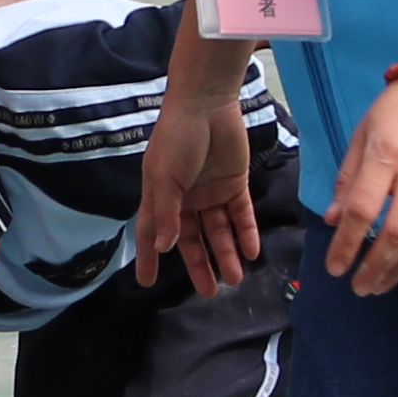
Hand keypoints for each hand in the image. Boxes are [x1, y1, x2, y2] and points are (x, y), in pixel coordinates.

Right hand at [138, 54, 262, 294]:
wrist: (207, 104)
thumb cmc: (177, 139)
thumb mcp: (165, 178)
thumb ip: (167, 213)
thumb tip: (165, 247)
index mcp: (161, 197)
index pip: (154, 234)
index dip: (150, 258)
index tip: (146, 283)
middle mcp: (185, 199)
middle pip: (192, 240)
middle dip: (200, 266)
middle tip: (209, 293)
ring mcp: (211, 192)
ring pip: (220, 231)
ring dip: (226, 254)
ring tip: (235, 279)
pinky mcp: (235, 183)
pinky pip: (241, 214)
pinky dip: (246, 233)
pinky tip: (251, 252)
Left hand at [321, 71, 397, 297]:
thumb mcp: (363, 134)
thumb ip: (348, 179)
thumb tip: (333, 221)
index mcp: (387, 153)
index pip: (362, 210)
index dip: (346, 244)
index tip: (335, 268)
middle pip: (396, 233)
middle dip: (374, 267)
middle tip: (359, 287)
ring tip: (381, 284)